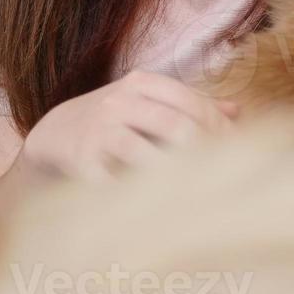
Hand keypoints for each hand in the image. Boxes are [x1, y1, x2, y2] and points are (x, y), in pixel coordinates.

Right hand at [21, 69, 239, 182]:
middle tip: (224, 177)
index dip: (217, 127)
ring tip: (199, 196)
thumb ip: (191, 104)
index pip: (190, 102)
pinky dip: (139, 196)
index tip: (238, 151)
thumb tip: (238, 111)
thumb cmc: (115, 119)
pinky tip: (160, 210)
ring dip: (174, 177)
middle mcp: (119, 102)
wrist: (55, 133)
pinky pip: (115, 182)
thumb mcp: (147, 100)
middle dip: (203, 152)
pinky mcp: (82, 161)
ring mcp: (99, 130)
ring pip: (144, 154)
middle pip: (174, 126)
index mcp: (142, 82)